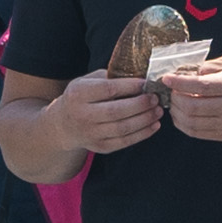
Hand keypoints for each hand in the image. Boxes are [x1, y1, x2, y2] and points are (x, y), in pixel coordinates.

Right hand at [41, 65, 173, 156]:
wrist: (63, 125)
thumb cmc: (81, 98)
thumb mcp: (87, 82)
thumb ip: (109, 78)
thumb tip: (140, 75)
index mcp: (79, 94)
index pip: (108, 90)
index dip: (130, 86)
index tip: (147, 83)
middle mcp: (82, 115)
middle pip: (116, 111)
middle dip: (141, 105)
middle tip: (155, 98)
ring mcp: (90, 133)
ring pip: (123, 128)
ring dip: (145, 119)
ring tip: (158, 111)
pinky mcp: (99, 147)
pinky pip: (124, 142)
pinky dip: (142, 134)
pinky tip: (153, 125)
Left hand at [164, 52, 221, 146]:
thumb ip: (212, 66)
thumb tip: (189, 71)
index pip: (201, 86)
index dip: (180, 83)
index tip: (168, 78)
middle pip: (193, 106)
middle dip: (175, 98)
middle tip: (172, 90)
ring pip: (192, 123)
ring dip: (177, 113)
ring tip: (175, 103)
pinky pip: (198, 133)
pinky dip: (184, 125)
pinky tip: (182, 115)